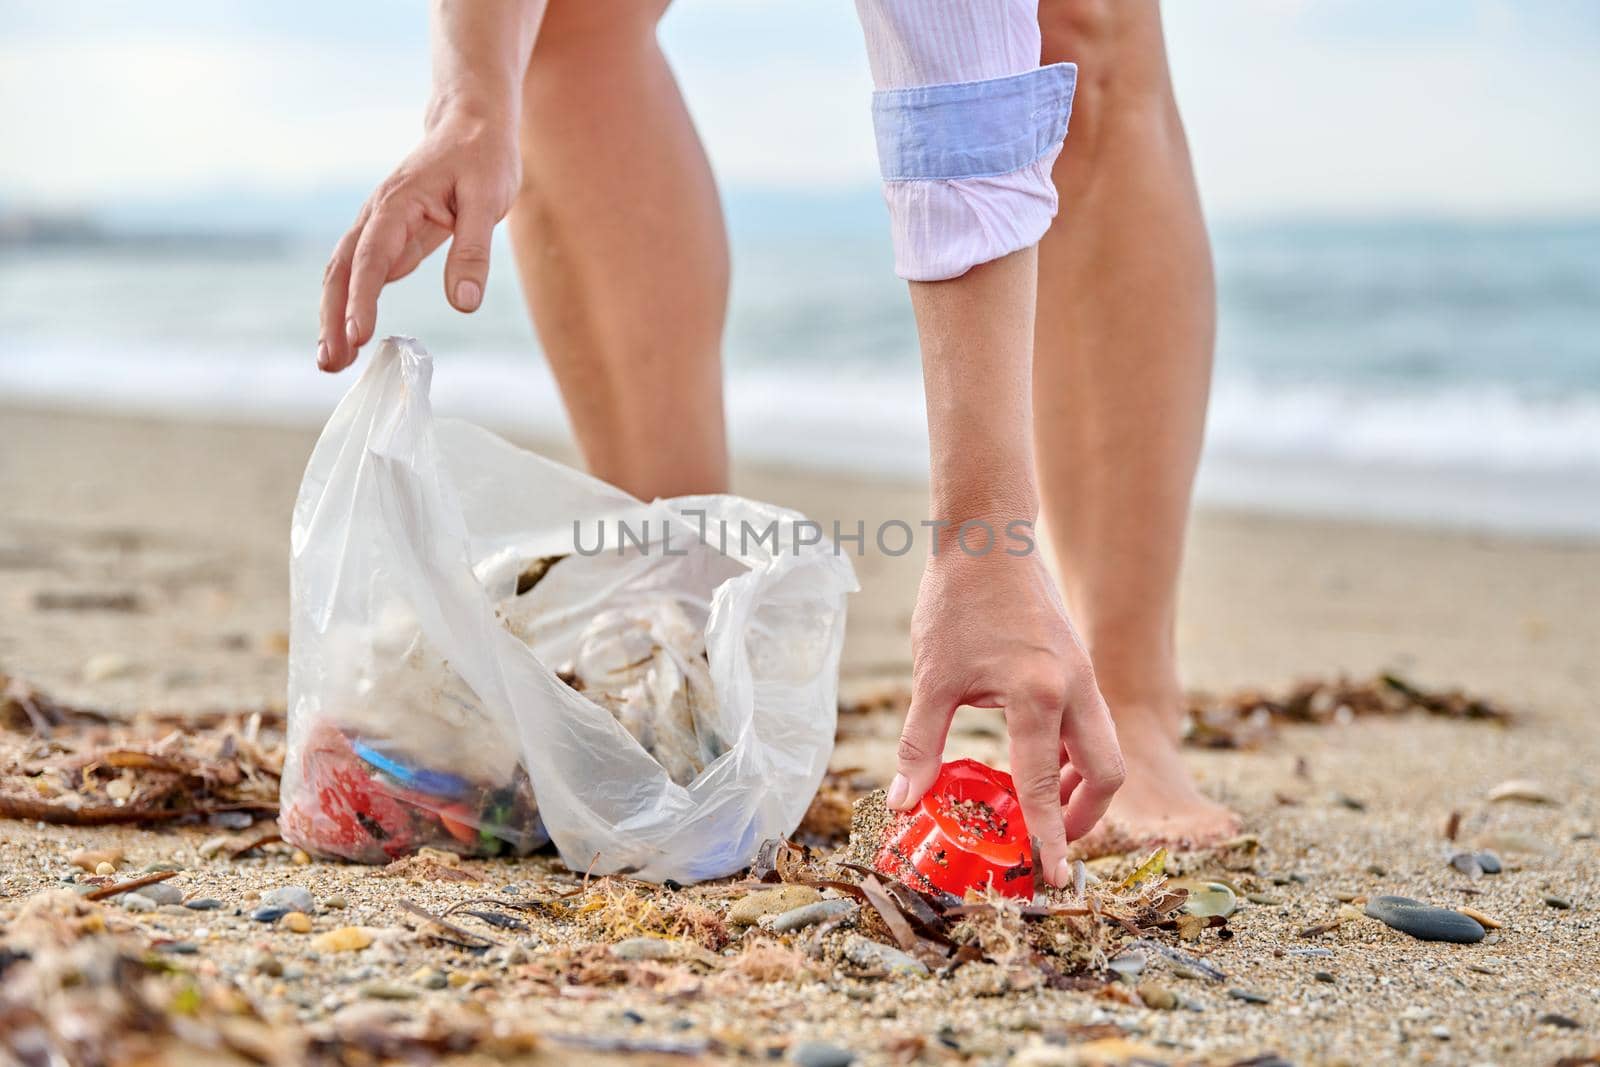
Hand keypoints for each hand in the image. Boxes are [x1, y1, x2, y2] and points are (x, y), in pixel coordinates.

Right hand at [318, 101, 520, 371]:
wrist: (472, 123)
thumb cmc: (482, 158)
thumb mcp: (488, 200)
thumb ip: (473, 251)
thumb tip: (464, 303)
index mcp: (397, 203)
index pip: (372, 257)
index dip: (363, 299)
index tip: (359, 336)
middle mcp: (377, 215)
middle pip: (343, 270)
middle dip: (332, 317)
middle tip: (331, 363)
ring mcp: (380, 227)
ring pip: (346, 274)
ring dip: (335, 316)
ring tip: (333, 362)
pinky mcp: (391, 238)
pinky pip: (363, 274)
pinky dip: (352, 304)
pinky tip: (351, 336)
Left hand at [891, 536, 1124, 887]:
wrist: (989, 537)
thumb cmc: (957, 601)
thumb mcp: (932, 678)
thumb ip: (919, 745)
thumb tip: (904, 804)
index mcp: (1039, 695)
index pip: (1046, 786)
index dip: (1050, 837)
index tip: (1052, 878)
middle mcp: (1075, 689)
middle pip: (1107, 773)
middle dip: (1084, 817)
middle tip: (1048, 842)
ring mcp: (1083, 676)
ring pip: (1104, 749)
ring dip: (1082, 786)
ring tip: (1042, 810)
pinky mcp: (1079, 666)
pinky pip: (1090, 725)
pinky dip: (1074, 755)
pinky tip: (1038, 762)